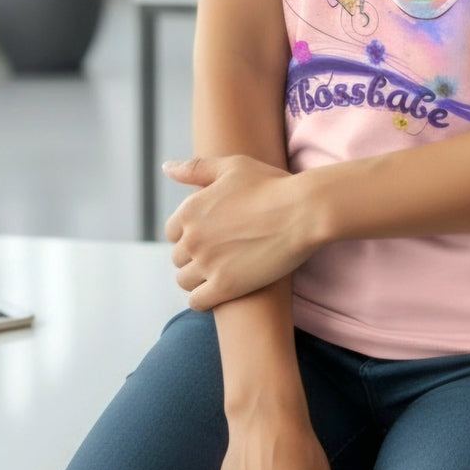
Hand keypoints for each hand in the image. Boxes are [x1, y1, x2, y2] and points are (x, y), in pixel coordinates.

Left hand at [161, 154, 319, 311]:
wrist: (302, 211)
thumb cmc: (271, 185)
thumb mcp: (232, 167)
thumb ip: (195, 168)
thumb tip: (166, 167)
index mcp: (190, 209)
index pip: (173, 232)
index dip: (191, 233)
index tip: (212, 234)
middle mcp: (193, 238)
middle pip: (178, 258)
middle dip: (196, 256)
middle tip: (223, 252)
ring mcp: (207, 264)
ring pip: (184, 281)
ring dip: (199, 278)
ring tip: (222, 271)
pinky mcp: (224, 287)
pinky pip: (197, 301)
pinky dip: (205, 298)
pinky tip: (223, 289)